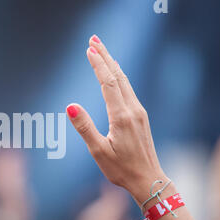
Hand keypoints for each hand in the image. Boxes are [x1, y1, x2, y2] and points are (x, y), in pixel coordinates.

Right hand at [67, 35, 166, 205]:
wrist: (149, 180)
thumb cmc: (121, 169)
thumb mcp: (99, 151)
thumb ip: (85, 127)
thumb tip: (70, 106)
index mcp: (121, 117)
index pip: (108, 83)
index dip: (98, 65)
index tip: (89, 49)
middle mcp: (133, 110)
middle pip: (118, 76)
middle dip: (105, 56)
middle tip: (94, 39)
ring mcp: (139, 112)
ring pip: (125, 81)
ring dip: (112, 64)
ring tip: (102, 50)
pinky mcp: (140, 117)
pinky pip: (128, 89)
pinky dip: (119, 76)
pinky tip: (115, 74)